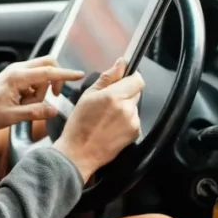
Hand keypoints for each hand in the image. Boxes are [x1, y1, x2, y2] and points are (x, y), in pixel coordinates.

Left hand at [0, 56, 84, 135]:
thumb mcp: (12, 117)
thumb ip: (34, 113)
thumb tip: (54, 110)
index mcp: (17, 77)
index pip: (48, 72)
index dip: (65, 75)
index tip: (78, 75)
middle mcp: (17, 70)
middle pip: (47, 65)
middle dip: (55, 80)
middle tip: (53, 96)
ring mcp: (16, 72)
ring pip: (41, 74)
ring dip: (41, 90)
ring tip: (26, 105)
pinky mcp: (15, 77)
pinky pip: (34, 80)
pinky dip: (34, 91)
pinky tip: (22, 103)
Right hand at [53, 58, 144, 182]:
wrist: (79, 153)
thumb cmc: (79, 126)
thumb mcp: (88, 95)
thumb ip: (107, 77)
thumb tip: (121, 64)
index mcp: (114, 96)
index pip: (138, 79)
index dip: (131, 78)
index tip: (123, 80)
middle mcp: (127, 109)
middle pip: (136, 92)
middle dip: (125, 93)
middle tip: (108, 102)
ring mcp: (133, 122)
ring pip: (134, 106)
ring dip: (125, 108)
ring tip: (107, 118)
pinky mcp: (136, 133)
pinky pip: (134, 120)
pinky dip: (126, 121)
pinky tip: (112, 127)